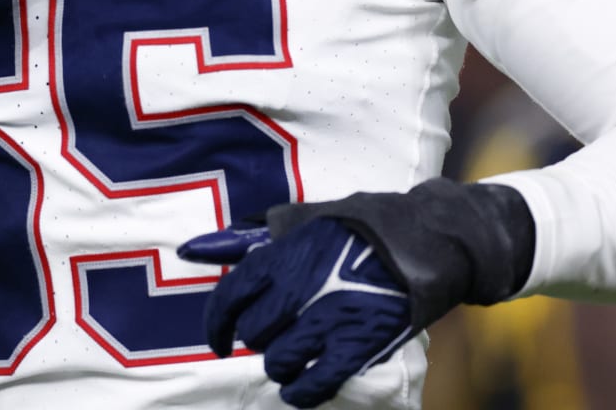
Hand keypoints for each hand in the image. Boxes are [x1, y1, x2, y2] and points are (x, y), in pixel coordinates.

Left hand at [178, 179, 533, 406]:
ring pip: (279, 362)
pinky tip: (300, 389)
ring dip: (281, 364)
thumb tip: (192, 249)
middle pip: (254, 334)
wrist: (423, 242)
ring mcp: (326, 322)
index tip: (220, 340)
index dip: (217, 327)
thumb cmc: (357, 227)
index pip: (227, 300)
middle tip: (276, 334)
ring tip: (292, 356)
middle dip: (260, 338)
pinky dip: (301, 392)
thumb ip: (246, 239)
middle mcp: (296, 291)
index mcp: (279, 257)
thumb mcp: (299, 222)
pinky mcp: (357, 348)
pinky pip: (314, 385)